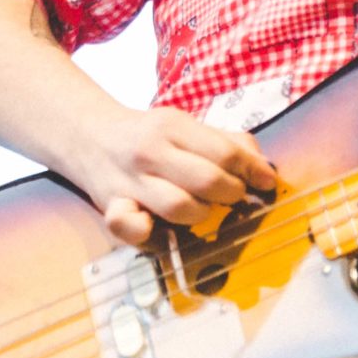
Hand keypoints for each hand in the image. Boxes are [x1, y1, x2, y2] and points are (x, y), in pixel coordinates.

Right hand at [71, 105, 276, 244]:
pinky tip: (158, 224)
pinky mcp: (111, 207)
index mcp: (173, 126)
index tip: (268, 182)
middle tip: (235, 196)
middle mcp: (151, 152)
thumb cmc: (151, 136)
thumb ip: (228, 143)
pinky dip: (146, 230)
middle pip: (207, 180)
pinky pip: (127, 226)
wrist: (89, 136)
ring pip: (178, 207)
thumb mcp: (187, 126)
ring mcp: (130, 181)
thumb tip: (264, 169)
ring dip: (202, 214)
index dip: (253, 170)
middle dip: (232, 193)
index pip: (225, 152)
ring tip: (204, 208)